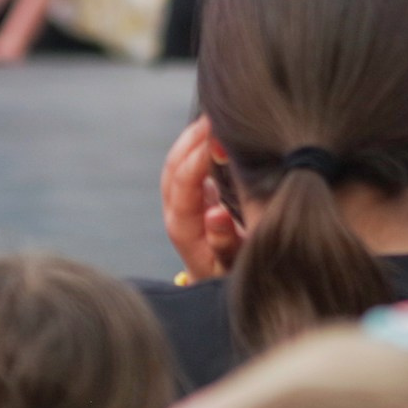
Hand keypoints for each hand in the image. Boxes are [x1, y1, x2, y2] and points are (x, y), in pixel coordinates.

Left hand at [160, 117, 244, 279]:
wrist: (229, 292)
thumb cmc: (236, 280)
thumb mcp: (234, 268)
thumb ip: (225, 244)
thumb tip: (215, 214)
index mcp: (184, 231)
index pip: (182, 186)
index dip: (196, 160)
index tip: (217, 137)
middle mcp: (178, 216)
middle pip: (172, 170)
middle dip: (190, 140)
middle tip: (214, 115)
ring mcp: (185, 206)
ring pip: (177, 166)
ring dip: (191, 139)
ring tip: (213, 117)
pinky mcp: (197, 200)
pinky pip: (189, 168)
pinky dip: (198, 147)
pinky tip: (214, 132)